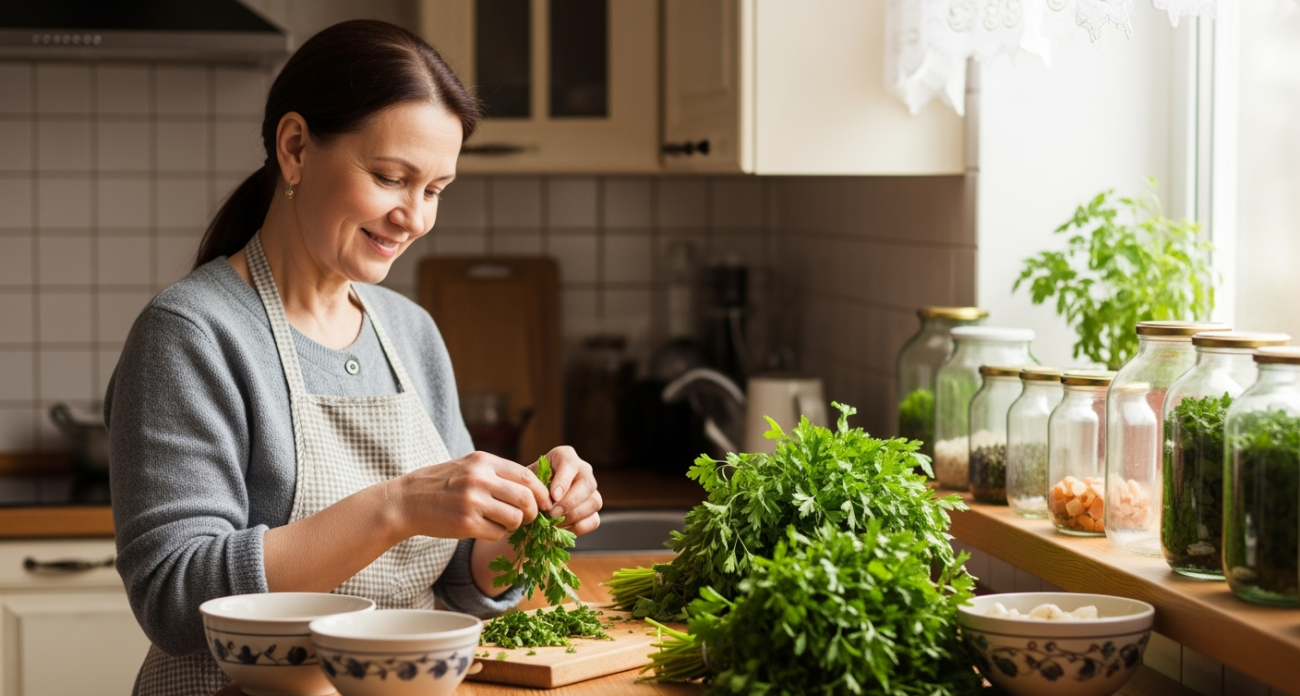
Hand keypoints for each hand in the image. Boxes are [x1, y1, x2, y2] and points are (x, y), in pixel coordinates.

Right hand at [388, 451, 550, 541]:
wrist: (406, 501)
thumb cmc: (441, 484)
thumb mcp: (468, 466)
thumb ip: (496, 472)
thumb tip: (533, 487)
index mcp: (483, 461)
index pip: (526, 476)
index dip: (540, 492)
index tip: (544, 502)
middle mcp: (480, 479)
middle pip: (526, 498)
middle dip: (533, 512)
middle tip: (528, 518)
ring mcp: (473, 502)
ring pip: (515, 518)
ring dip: (515, 525)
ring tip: (502, 522)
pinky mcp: (466, 524)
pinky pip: (498, 533)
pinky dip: (497, 534)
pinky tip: (485, 528)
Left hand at [531, 446, 601, 534]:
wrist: (528, 504)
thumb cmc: (527, 488)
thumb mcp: (526, 482)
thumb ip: (535, 487)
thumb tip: (548, 502)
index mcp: (565, 457)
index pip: (570, 464)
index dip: (563, 481)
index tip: (553, 496)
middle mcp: (582, 470)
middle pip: (587, 483)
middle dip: (570, 501)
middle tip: (552, 514)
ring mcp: (590, 491)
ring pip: (594, 502)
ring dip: (573, 516)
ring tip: (553, 523)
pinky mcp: (592, 511)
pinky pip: (594, 520)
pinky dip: (577, 527)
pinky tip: (561, 529)